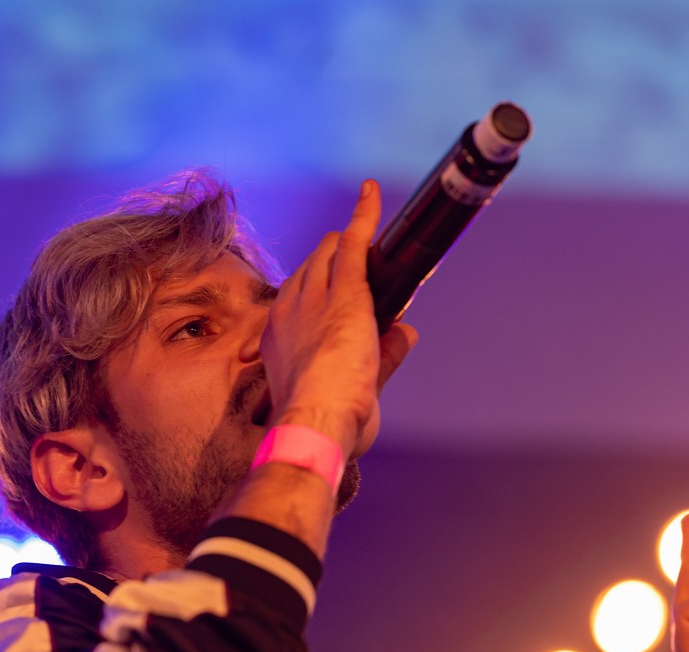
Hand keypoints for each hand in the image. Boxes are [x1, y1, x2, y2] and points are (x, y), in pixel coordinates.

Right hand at [261, 180, 416, 458]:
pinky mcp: (346, 292)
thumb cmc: (325, 422)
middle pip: (312, 268)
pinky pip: (355, 243)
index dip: (318, 293)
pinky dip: (364, 216)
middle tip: (355, 259)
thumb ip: (384, 358)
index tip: (332, 295)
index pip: (298, 299)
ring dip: (348, 239)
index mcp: (280, 339)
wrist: (315, 421)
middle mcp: (292, 311)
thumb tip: (408, 333)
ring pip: (331, 252)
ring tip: (362, 220)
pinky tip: (371, 192)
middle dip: (333, 261)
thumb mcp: (357, 391)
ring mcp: (316, 298)